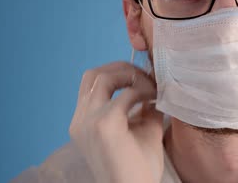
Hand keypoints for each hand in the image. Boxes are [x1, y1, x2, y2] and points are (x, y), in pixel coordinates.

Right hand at [69, 62, 163, 182]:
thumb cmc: (139, 168)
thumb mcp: (142, 129)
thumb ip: (144, 106)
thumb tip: (157, 82)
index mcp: (84, 122)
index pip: (93, 83)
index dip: (118, 73)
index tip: (143, 79)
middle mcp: (80, 120)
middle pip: (94, 74)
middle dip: (123, 69)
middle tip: (147, 78)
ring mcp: (89, 122)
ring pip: (103, 77)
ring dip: (131, 76)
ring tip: (151, 89)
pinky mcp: (104, 125)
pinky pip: (125, 93)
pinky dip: (142, 90)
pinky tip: (154, 100)